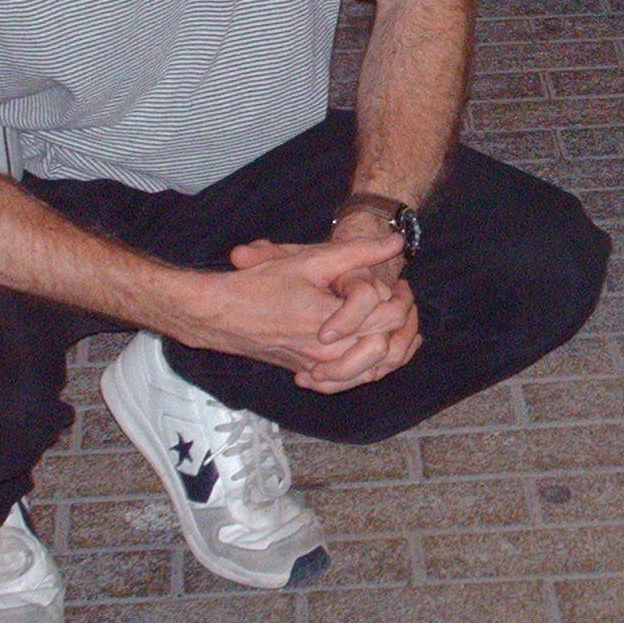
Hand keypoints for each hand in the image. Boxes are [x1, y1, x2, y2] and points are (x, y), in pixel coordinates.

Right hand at [223, 230, 421, 393]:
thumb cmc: (261, 285)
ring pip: (374, 369)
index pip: (391, 318)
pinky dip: (368, 366)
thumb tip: (396, 241)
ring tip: (390, 321)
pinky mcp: (310, 374)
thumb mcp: (310, 260)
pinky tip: (371, 346)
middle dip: (402, 322)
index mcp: (332, 323)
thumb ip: (358, 251)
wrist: (221, 315)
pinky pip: (350, 380)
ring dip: (390, 346)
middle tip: (399, 299)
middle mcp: (329, 353)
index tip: (400, 283)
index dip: (402, 298)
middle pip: (389, 346)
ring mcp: (319, 368)